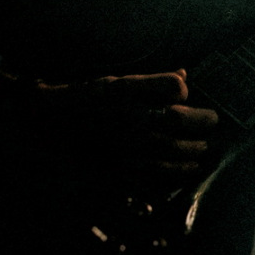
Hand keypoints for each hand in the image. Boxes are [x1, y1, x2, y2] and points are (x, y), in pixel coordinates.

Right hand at [22, 69, 219, 185]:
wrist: (43, 123)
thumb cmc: (83, 99)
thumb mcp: (115, 82)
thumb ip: (152, 82)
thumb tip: (184, 78)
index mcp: (124, 93)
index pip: (169, 89)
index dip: (183, 92)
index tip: (192, 96)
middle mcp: (125, 119)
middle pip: (176, 123)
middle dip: (199, 125)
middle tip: (210, 127)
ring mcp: (120, 146)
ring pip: (168, 151)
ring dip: (191, 153)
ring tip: (201, 155)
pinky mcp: (114, 168)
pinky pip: (151, 176)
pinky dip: (172, 175)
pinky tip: (182, 172)